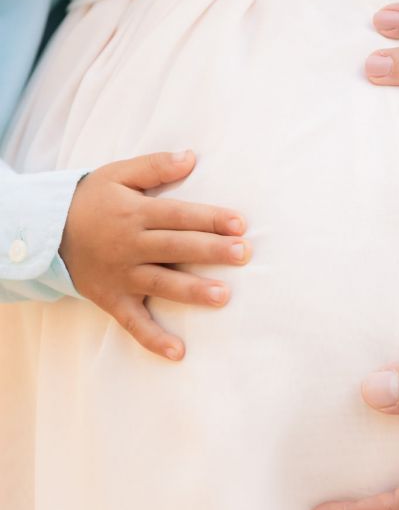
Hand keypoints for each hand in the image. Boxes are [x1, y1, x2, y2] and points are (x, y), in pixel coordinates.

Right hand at [59, 150, 250, 360]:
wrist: (44, 232)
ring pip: (162, 283)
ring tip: (223, 296)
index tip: (240, 224)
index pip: (179, 216)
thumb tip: (191, 157)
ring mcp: (121, 275)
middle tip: (244, 254)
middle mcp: (130, 245)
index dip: (210, 219)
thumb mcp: (118, 174)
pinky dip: (154, 338)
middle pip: (177, 247)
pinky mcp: (112, 299)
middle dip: (211, 250)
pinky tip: (179, 352)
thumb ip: (155, 166)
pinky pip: (133, 322)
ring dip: (192, 291)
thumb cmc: (91, 200)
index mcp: (136, 213)